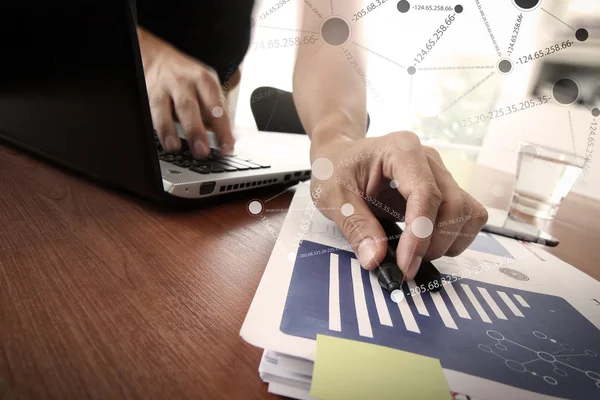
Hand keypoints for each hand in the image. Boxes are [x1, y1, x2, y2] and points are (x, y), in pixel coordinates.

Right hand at [137, 27, 234, 157]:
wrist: (157, 56)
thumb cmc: (186, 77)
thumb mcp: (206, 87)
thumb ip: (215, 111)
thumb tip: (227, 138)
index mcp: (205, 80)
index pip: (216, 106)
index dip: (223, 129)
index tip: (227, 147)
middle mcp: (184, 82)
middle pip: (190, 107)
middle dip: (196, 130)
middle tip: (202, 151)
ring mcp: (164, 88)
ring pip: (165, 109)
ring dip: (169, 130)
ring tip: (174, 147)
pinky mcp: (148, 93)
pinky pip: (151, 111)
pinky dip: (156, 127)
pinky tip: (161, 140)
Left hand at [311, 131, 487, 279]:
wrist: (340, 157)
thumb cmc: (337, 169)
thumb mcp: (334, 197)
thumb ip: (356, 226)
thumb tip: (376, 259)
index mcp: (401, 150)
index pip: (426, 194)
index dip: (420, 235)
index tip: (406, 265)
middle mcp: (428, 159)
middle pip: (454, 205)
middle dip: (434, 243)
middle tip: (406, 264)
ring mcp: (440, 174)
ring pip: (468, 212)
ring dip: (448, 242)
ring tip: (416, 253)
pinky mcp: (444, 190)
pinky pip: (467, 216)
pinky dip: (453, 238)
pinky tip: (426, 245)